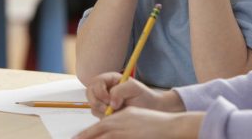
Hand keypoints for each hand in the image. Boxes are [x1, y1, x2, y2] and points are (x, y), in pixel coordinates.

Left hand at [74, 107, 203, 138]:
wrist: (168, 126)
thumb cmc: (151, 120)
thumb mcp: (130, 114)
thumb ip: (116, 120)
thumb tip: (106, 125)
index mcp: (116, 118)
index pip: (95, 128)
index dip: (83, 135)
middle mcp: (118, 127)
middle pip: (95, 136)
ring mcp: (124, 135)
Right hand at [86, 72, 183, 117]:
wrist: (151, 108)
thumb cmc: (144, 96)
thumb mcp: (134, 88)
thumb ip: (120, 90)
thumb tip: (110, 101)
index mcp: (110, 79)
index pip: (96, 81)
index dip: (100, 91)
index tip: (109, 99)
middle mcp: (105, 89)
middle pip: (89, 92)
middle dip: (97, 102)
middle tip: (109, 108)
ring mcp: (104, 101)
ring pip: (93, 105)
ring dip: (102, 110)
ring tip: (116, 112)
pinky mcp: (105, 112)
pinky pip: (98, 115)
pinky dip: (104, 117)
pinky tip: (116, 116)